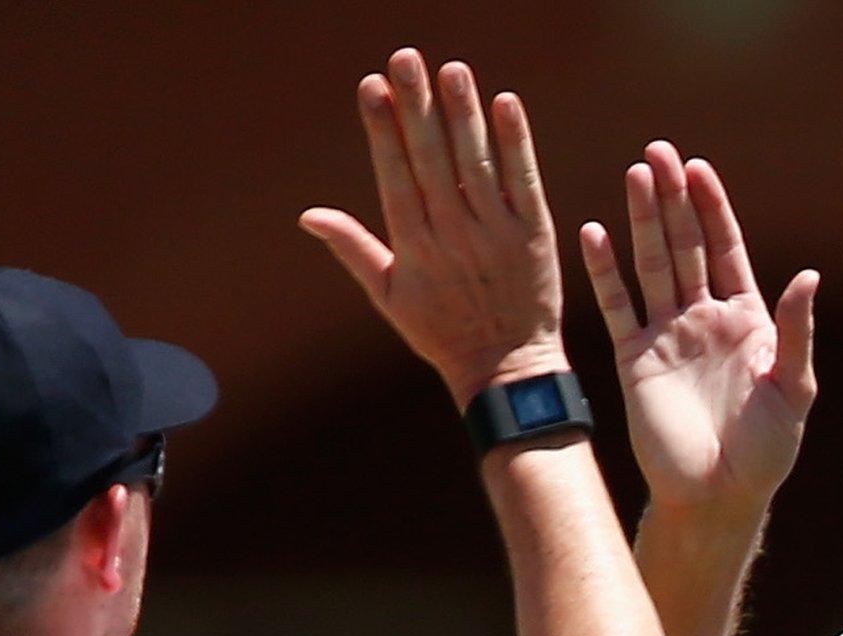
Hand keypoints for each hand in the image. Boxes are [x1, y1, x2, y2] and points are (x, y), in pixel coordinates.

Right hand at [299, 48, 567, 408]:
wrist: (508, 369)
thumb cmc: (443, 333)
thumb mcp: (389, 296)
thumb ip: (352, 248)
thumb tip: (308, 215)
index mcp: (415, 247)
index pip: (395, 176)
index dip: (383, 131)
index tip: (372, 87)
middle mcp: (453, 235)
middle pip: (432, 160)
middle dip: (418, 107)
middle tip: (407, 59)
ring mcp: (495, 233)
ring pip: (477, 164)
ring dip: (464, 114)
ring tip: (452, 70)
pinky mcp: (534, 234)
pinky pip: (523, 181)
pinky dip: (516, 142)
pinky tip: (506, 103)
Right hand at [581, 142, 817, 515]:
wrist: (715, 498)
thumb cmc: (765, 451)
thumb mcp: (793, 388)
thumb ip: (796, 332)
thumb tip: (808, 276)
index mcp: (746, 320)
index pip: (725, 249)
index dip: (713, 209)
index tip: (699, 168)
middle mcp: (703, 319)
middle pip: (685, 246)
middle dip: (674, 199)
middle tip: (658, 152)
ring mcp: (666, 336)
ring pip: (651, 266)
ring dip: (642, 221)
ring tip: (634, 175)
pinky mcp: (634, 361)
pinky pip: (616, 307)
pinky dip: (604, 272)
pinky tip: (593, 233)